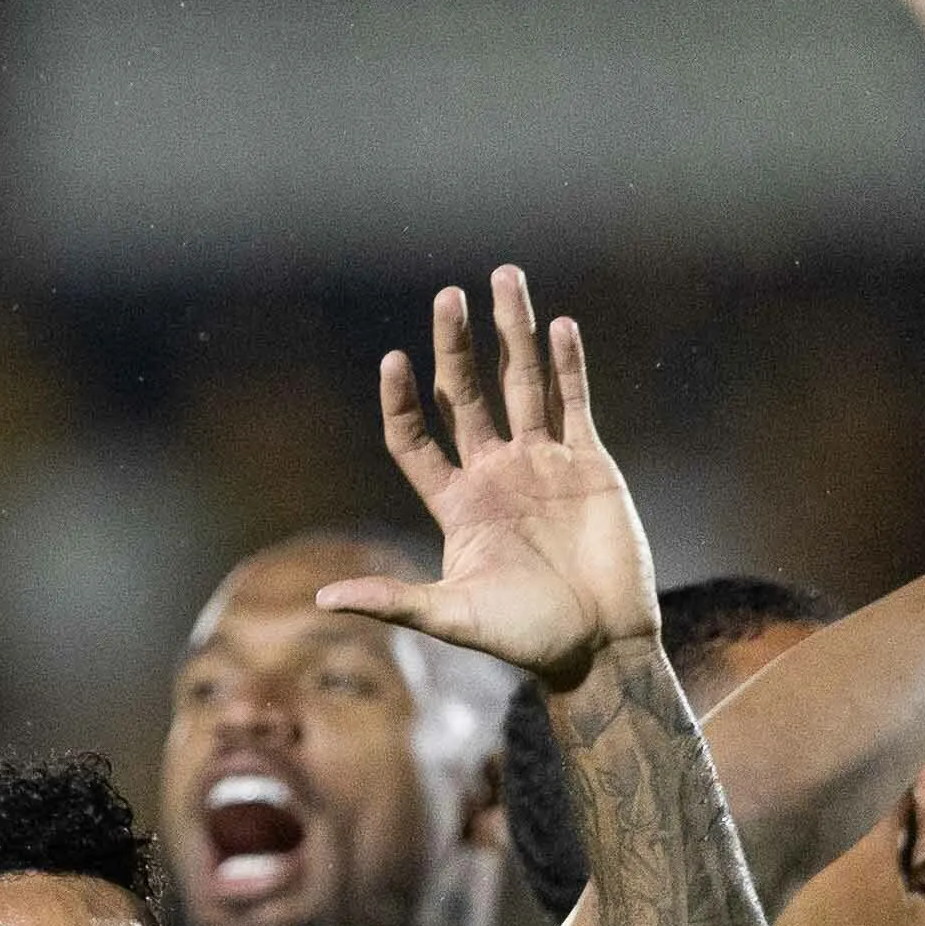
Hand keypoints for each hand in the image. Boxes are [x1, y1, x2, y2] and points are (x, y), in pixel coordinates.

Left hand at [316, 271, 657, 689]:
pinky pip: (574, 402)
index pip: (416, 439)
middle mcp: (496, 474)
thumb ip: (395, 599)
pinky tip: (559, 326)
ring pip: (523, 383)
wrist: (603, 647)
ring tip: (504, 278)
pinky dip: (568, 365)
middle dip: (457, 345)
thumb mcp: (454, 617)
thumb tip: (321, 600)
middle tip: (448, 295)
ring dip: (515, 332)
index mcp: (459, 504)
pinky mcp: (589, 463)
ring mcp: (543, 464)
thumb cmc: (529, 640)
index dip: (402, 402)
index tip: (393, 360)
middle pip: (468, 395)